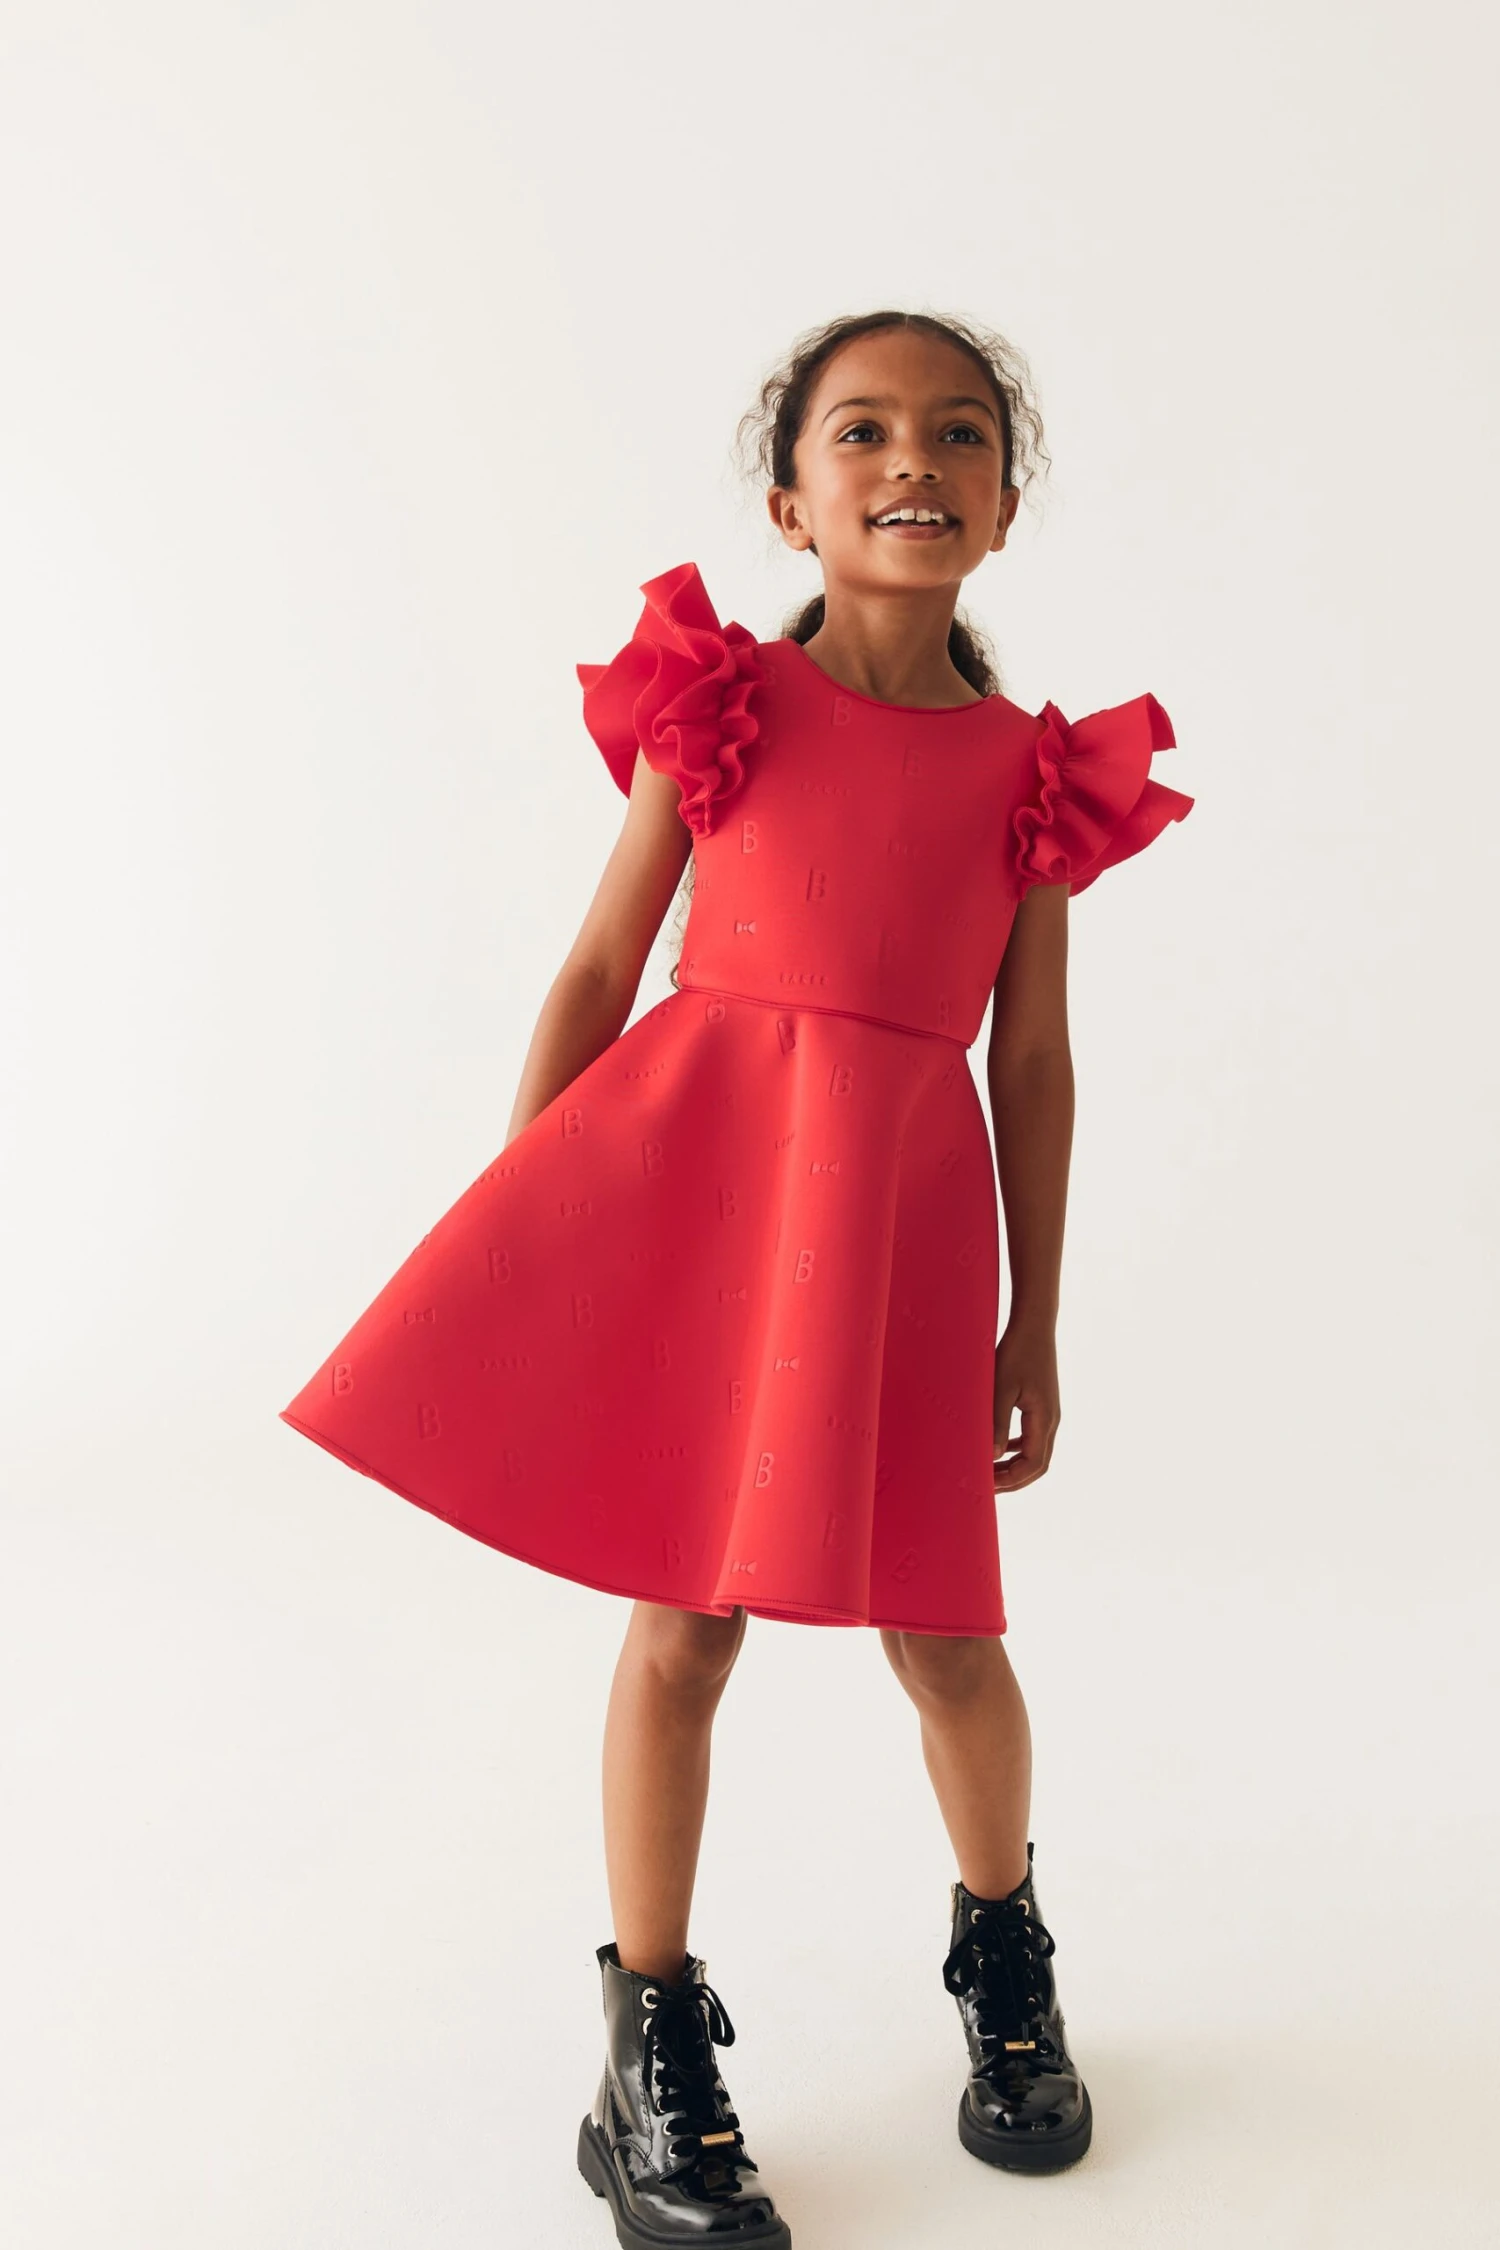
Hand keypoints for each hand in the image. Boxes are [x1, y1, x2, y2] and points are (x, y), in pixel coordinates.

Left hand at [992, 1320, 1059, 1492]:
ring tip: (989, 1473)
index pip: (1033, 1465)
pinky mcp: (1041, 1405)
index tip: (986, 1484)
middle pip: (1036, 1465)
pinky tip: (999, 1448)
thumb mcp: (1002, 1387)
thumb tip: (991, 1456)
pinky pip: (1031, 1437)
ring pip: (1034, 1453)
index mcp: (1044, 1420)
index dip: (1010, 1480)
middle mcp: (1051, 1420)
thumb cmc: (1017, 1352)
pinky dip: (1015, 1449)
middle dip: (1012, 1479)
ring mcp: (1048, 1413)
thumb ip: (997, 1422)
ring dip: (1013, 1466)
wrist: (1034, 1325)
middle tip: (985, 1486)